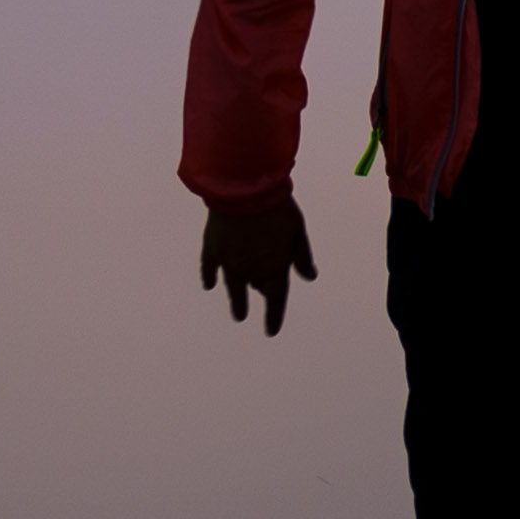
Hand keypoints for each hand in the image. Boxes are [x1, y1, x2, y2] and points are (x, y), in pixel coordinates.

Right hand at [199, 187, 319, 336]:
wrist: (245, 187)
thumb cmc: (277, 206)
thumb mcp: (297, 230)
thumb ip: (302, 256)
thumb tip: (310, 277)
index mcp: (274, 266)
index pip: (276, 299)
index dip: (274, 316)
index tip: (271, 331)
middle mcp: (250, 269)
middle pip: (257, 287)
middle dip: (261, 293)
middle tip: (262, 300)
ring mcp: (229, 261)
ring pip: (234, 286)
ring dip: (237, 300)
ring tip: (239, 314)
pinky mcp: (212, 247)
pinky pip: (210, 268)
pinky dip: (210, 277)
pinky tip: (210, 285)